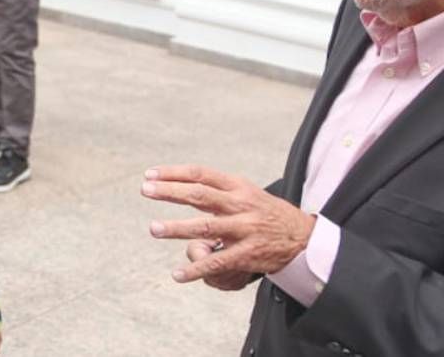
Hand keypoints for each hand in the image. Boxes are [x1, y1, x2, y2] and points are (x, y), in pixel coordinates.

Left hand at [141, 165, 314, 283]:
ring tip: (153, 228)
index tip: (150, 175)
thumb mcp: (245, 192)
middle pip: (200, 195)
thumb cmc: (265, 212)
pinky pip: (218, 262)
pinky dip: (197, 269)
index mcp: (237, 187)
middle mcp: (240, 205)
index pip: (201, 174)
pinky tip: (177, 275)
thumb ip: (215, 189)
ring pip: (206, 227)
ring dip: (177, 228)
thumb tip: (177, 181)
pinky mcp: (248, 254)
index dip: (174, 173)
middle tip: (145, 190)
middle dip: (170, 192)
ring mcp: (244, 230)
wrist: (303, 238)